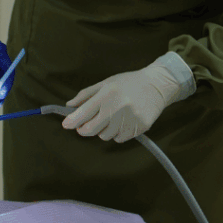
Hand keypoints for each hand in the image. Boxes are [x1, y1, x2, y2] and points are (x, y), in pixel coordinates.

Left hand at [62, 58, 189, 142]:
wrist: (157, 85)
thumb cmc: (128, 83)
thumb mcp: (105, 83)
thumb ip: (86, 95)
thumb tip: (69, 106)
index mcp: (106, 95)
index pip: (83, 113)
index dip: (72, 121)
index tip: (66, 125)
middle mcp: (117, 108)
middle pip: (91, 130)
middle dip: (85, 129)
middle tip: (86, 124)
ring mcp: (129, 119)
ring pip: (105, 136)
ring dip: (103, 130)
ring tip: (111, 118)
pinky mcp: (139, 128)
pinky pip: (119, 138)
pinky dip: (117, 133)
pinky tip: (123, 122)